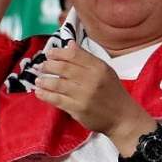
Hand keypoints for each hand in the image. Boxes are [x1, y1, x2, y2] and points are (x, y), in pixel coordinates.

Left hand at [31, 45, 147, 139]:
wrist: (122, 117)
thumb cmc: (112, 93)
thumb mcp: (105, 71)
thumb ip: (86, 58)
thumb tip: (70, 44)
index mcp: (99, 67)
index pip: (74, 55)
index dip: (58, 53)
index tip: (49, 53)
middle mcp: (92, 79)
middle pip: (62, 68)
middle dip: (48, 66)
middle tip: (41, 67)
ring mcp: (84, 94)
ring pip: (56, 84)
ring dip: (43, 81)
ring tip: (39, 80)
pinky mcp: (78, 108)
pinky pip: (56, 99)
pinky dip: (45, 94)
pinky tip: (40, 92)